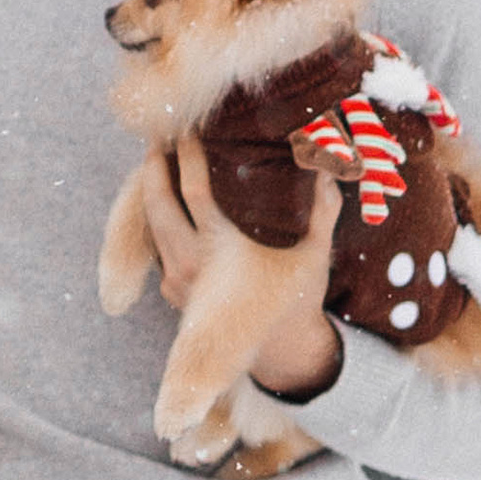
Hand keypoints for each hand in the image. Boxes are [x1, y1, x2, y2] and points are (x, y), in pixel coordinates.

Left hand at [144, 133, 344, 399]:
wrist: (277, 352)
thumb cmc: (298, 300)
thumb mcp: (315, 255)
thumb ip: (322, 210)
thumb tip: (328, 168)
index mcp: (220, 252)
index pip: (193, 192)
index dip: (187, 156)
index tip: (189, 127)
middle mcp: (189, 265)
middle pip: (157, 204)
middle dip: (154, 165)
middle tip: (158, 132)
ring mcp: (175, 279)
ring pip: (152, 225)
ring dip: (152, 189)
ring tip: (158, 155)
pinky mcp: (170, 289)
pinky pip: (157, 244)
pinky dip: (158, 218)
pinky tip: (166, 194)